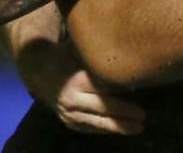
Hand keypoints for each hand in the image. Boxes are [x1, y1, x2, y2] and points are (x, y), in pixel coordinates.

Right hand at [20, 39, 144, 135]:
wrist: (39, 71)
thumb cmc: (64, 56)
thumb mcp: (81, 52)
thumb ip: (99, 58)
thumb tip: (127, 54)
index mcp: (77, 81)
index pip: (104, 91)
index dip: (122, 97)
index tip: (140, 98)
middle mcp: (72, 100)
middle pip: (103, 109)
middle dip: (124, 115)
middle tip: (143, 117)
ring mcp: (68, 114)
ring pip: (97, 123)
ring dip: (118, 127)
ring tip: (138, 127)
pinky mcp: (67, 122)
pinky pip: (89, 128)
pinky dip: (104, 129)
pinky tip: (120, 129)